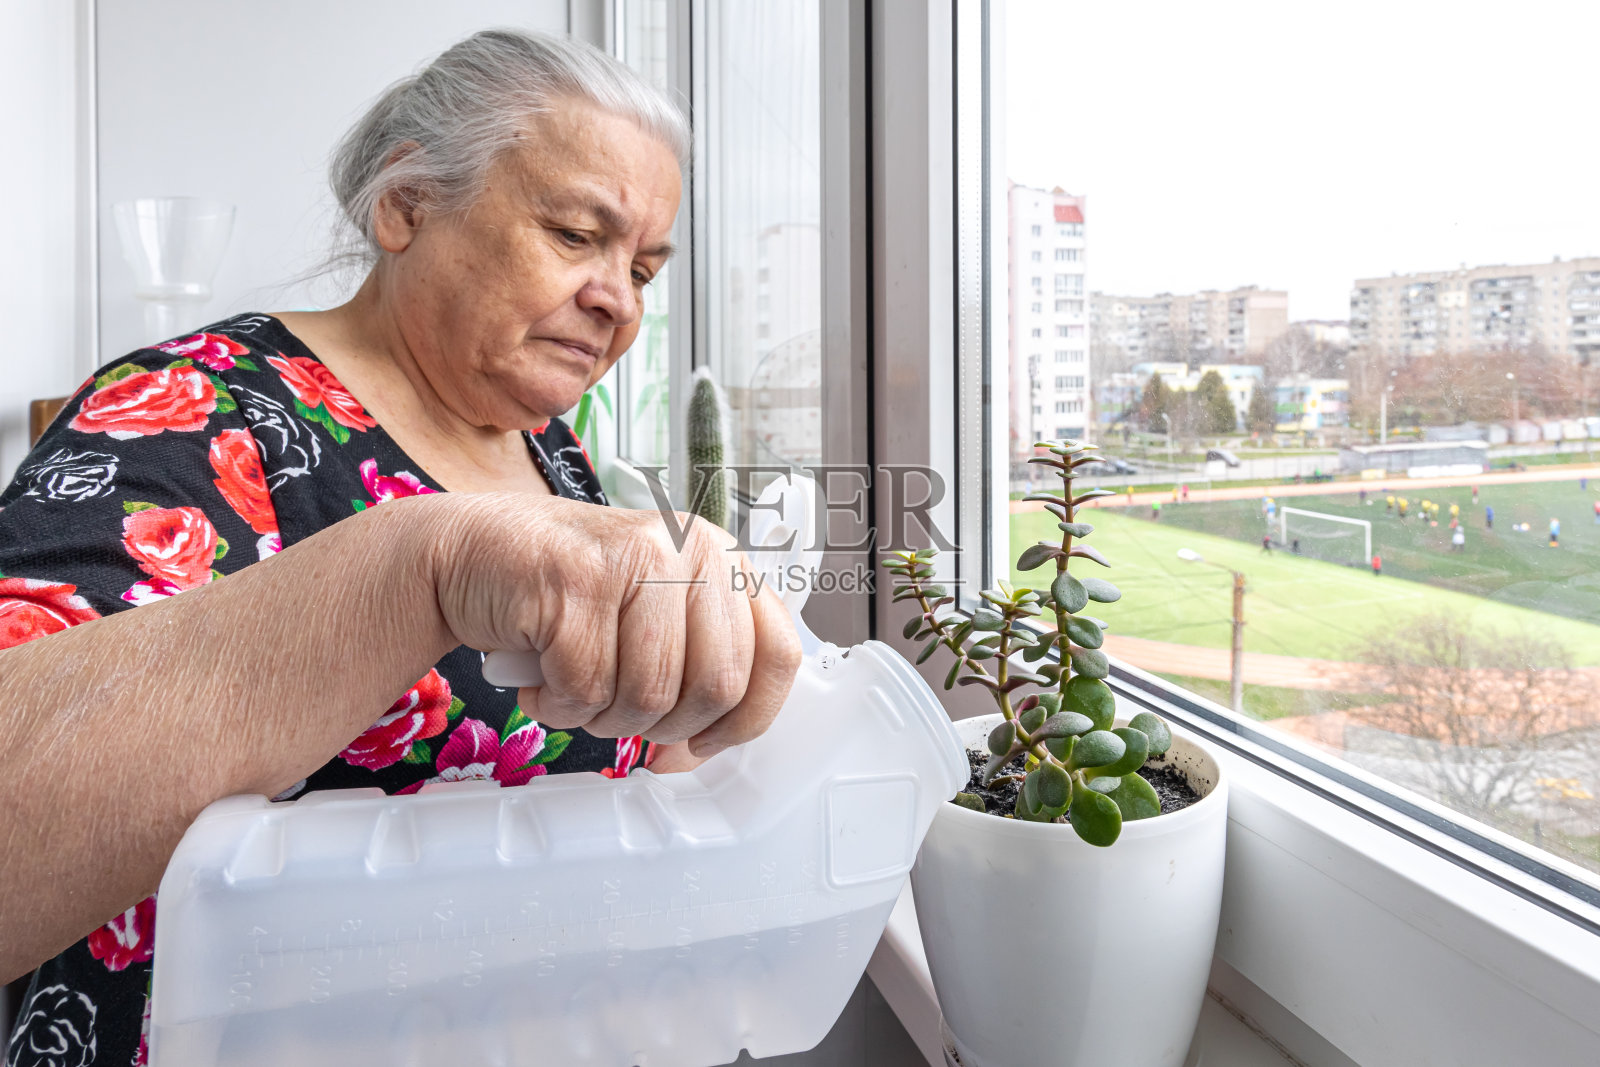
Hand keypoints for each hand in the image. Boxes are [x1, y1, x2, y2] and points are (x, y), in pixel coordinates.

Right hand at [429, 493, 801, 756]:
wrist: (468, 554)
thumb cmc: (563, 596)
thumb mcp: (650, 620)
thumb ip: (695, 669)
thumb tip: (708, 750)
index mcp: (722, 559)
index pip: (778, 654)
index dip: (744, 719)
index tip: (700, 742)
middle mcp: (690, 547)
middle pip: (717, 686)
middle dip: (661, 725)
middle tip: (616, 710)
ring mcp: (635, 557)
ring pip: (651, 694)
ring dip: (602, 716)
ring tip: (572, 686)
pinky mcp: (577, 579)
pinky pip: (587, 687)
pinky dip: (557, 704)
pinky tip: (541, 677)